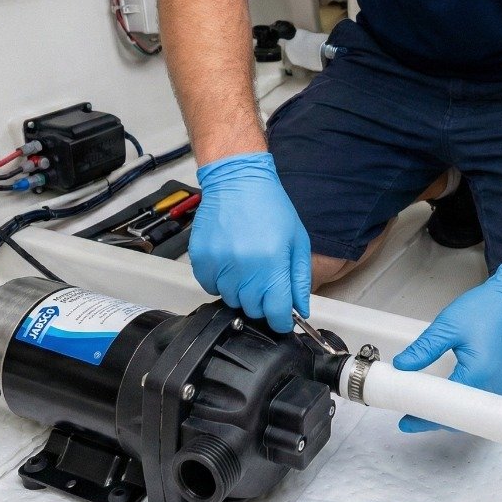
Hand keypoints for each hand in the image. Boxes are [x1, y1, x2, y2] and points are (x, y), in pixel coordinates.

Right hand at [187, 152, 310, 332]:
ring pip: (230, 300)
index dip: (281, 321)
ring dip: (240, 291)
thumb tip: (300, 309)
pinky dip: (220, 281)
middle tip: (265, 280)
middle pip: (252, 310)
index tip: (282, 319)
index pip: (275, 313)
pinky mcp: (202, 260)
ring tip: (247, 265)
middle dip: (262, 302)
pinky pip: (210, 286)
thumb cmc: (270, 206)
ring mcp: (220, 265)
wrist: (237, 180)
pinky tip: (230, 261)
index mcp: (272, 263)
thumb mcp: (297, 241)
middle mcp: (244, 268)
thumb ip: (299, 278)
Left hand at [391, 263, 501, 432]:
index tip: (406, 421)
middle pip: (461, 418)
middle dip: (435, 418)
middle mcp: (495, 386)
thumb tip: (403, 365)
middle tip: (411, 413)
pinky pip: (483, 404)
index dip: (424, 418)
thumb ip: (424, 349)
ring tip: (427, 406)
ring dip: (451, 413)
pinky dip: (465, 404)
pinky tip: (450, 397)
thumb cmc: (487, 308)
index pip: (447, 409)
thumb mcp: (447, 326)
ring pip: (473, 414)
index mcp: (479, 373)